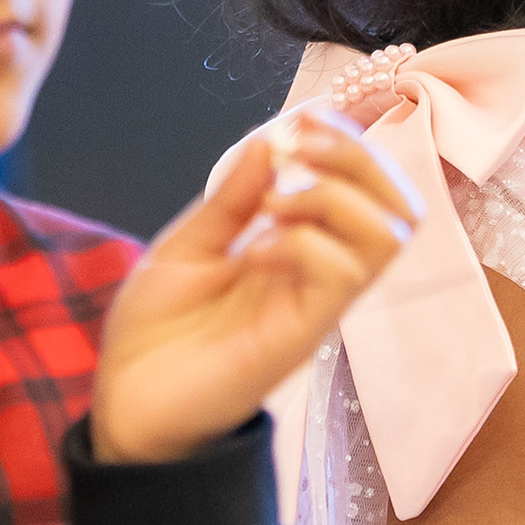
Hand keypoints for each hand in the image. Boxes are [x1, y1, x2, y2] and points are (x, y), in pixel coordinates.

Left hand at [94, 107, 421, 465]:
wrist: (125, 404)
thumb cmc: (154, 333)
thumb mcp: (186, 245)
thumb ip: (232, 198)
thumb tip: (271, 139)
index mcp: (297, 247)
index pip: (367, 188)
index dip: (349, 143)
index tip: (303, 120)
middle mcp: (320, 272)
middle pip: (400, 205)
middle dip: (358, 158)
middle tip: (300, 149)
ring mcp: (317, 303)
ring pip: (388, 236)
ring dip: (334, 199)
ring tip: (276, 206)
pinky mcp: (304, 334)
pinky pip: (342, 275)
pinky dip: (305, 243)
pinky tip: (256, 251)